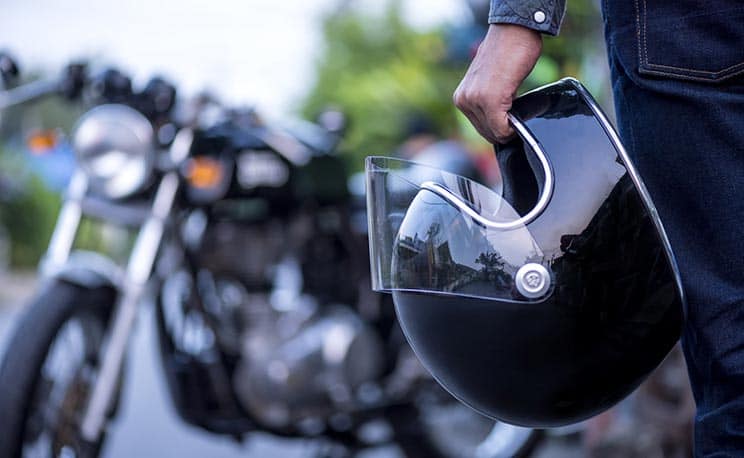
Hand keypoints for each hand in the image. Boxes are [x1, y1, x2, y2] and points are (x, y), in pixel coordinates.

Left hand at [454, 24, 541, 143]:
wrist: (513, 31)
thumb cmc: (507, 53)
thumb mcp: (489, 83)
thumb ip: (487, 103)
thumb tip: (499, 125)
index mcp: (461, 97)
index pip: (479, 128)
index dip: (498, 130)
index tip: (510, 122)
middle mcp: (464, 100)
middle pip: (487, 133)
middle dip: (503, 131)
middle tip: (517, 120)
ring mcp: (475, 100)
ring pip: (495, 132)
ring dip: (509, 128)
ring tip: (517, 114)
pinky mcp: (490, 100)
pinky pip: (502, 128)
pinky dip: (513, 128)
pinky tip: (519, 118)